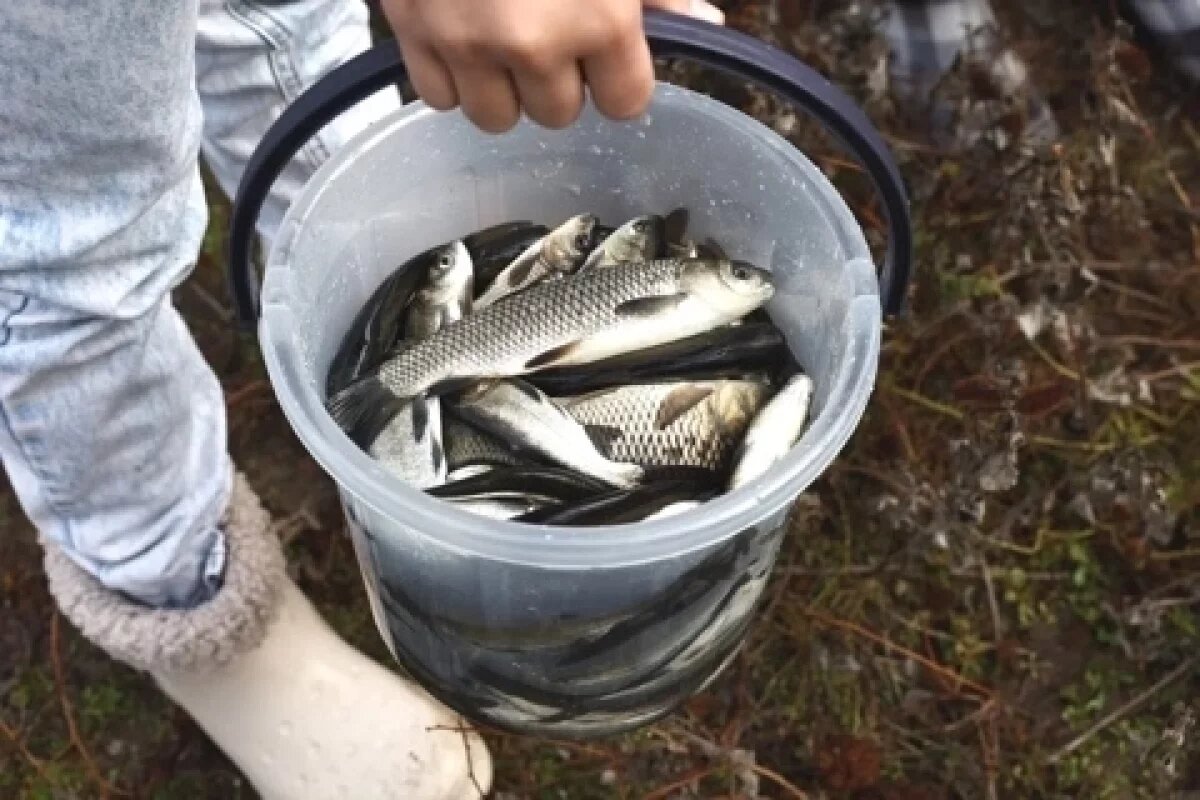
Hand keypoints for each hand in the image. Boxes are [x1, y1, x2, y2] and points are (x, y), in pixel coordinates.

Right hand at [380, 0, 724, 133]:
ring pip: (496, 117)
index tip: (606, 52)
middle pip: (558, 114)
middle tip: (549, 30)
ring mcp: (466, 42)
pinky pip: (440, 97)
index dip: (617, 78)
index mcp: (599, 18)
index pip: (624, 103)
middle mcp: (533, 43)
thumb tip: (702, 24)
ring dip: (504, 88)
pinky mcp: (412, 32)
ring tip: (502, 38)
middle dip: (558, 80)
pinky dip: (451, 75)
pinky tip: (461, 35)